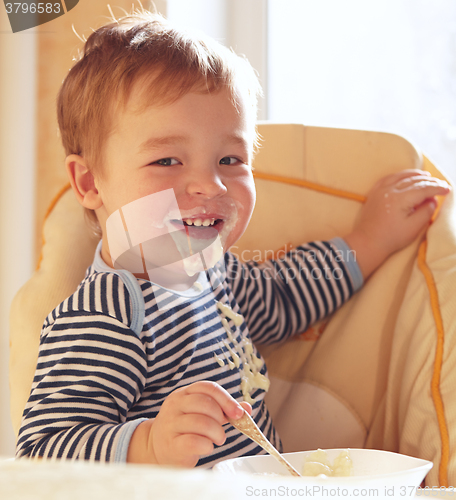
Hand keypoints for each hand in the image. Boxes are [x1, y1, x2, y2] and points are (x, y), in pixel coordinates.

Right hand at [127, 381, 251, 466]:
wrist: (158, 448)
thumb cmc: (185, 429)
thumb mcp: (202, 414)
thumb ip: (223, 409)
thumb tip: (246, 408)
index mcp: (184, 393)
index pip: (207, 387)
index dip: (226, 399)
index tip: (239, 413)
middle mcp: (175, 404)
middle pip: (205, 403)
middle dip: (221, 418)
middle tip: (223, 430)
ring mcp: (170, 423)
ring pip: (201, 422)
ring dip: (216, 433)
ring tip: (217, 439)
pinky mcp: (171, 444)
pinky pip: (193, 441)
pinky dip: (206, 445)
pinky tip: (207, 447)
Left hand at [344, 169, 450, 278]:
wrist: (367, 242)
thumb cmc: (391, 238)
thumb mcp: (414, 228)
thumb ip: (426, 211)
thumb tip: (432, 199)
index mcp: (400, 199)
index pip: (424, 188)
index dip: (437, 188)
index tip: (448, 189)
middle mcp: (389, 190)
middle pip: (414, 181)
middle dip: (430, 181)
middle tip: (441, 184)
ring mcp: (380, 190)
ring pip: (401, 176)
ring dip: (416, 175)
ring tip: (427, 176)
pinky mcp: (374, 193)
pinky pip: (389, 178)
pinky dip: (400, 175)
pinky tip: (406, 176)